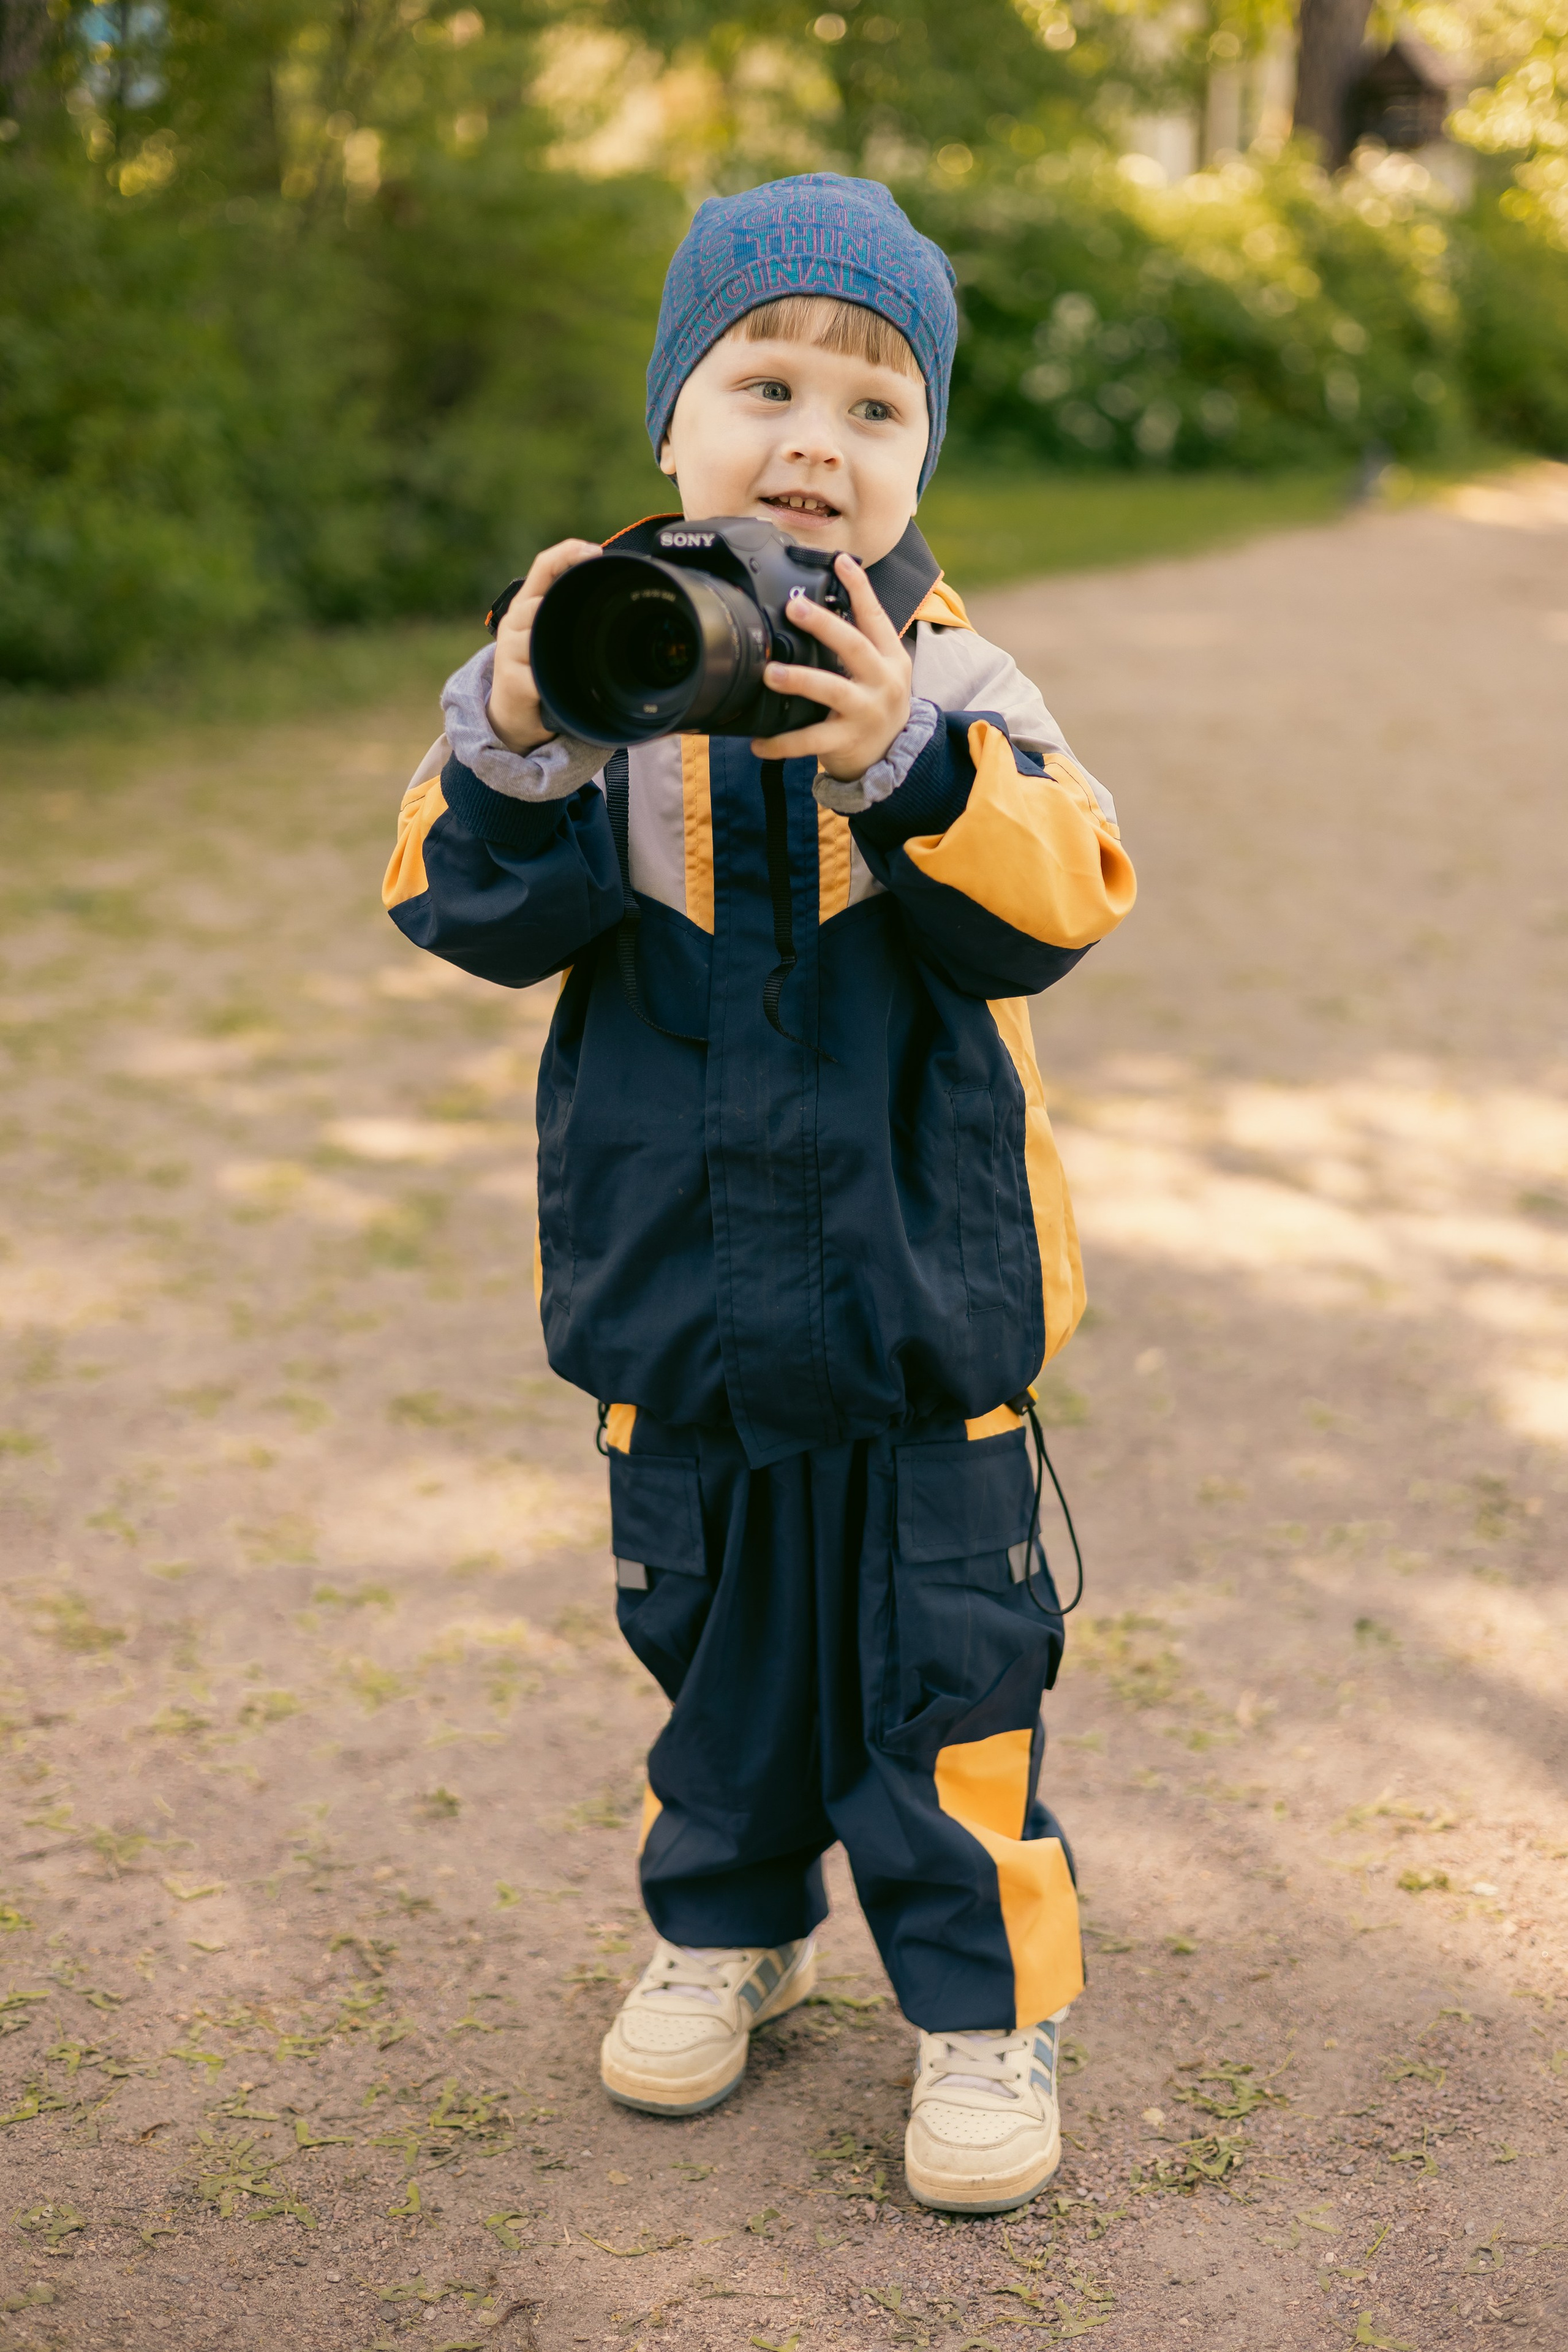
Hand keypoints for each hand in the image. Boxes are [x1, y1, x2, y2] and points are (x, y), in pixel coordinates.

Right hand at [487, 537, 602, 752]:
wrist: (511, 716)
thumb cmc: (537, 670)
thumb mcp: (552, 634)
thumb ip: (571, 612)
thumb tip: (614, 594)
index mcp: (527, 605)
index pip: (543, 565)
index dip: (568, 552)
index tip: (595, 552)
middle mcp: (515, 622)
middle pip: (539, 600)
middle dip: (565, 606)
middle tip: (594, 615)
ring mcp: (509, 650)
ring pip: (537, 632)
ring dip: (558, 643)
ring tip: (570, 660)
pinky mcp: (513, 680)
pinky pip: (540, 672)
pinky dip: (556, 678)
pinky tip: (562, 685)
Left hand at [750, 552, 912, 779]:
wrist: (893, 754)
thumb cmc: (876, 703)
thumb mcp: (880, 668)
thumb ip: (857, 641)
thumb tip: (819, 604)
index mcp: (890, 657)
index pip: (876, 616)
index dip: (860, 588)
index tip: (840, 562)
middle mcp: (882, 681)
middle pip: (854, 646)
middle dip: (823, 625)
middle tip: (793, 608)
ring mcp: (866, 712)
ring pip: (832, 691)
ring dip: (800, 680)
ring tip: (771, 673)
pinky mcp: (847, 740)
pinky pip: (811, 741)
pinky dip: (782, 742)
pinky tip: (758, 742)